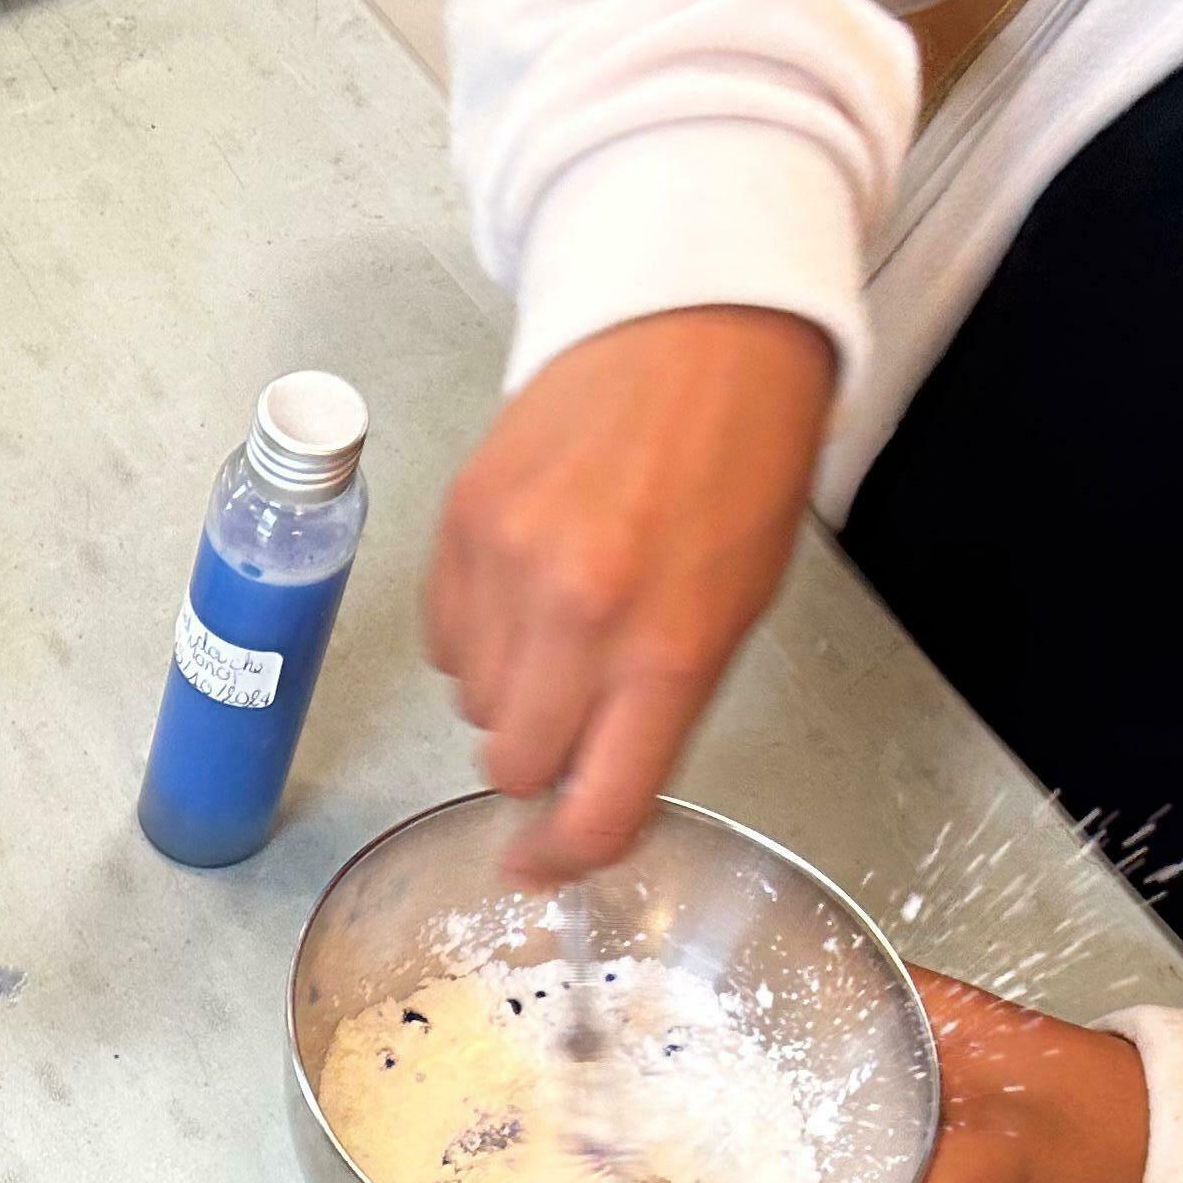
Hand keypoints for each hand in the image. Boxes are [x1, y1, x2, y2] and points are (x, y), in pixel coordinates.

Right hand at [427, 307, 838, 880]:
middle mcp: (579, 619)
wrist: (695, 318)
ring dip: (508, 689)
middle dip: (539, 756)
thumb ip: (661, 706)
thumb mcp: (738, 603)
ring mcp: (509, 569)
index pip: (594, 811)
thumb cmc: (739, 456)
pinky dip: (476, 634)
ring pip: (469, 703)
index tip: (544, 863)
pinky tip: (526, 582)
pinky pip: (443, 637)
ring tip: (561, 619)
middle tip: (574, 710)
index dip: (564, 858)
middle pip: (512, 765)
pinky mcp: (461, 525)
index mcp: (669, 649)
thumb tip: (588, 784)